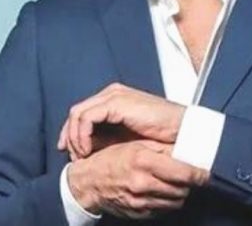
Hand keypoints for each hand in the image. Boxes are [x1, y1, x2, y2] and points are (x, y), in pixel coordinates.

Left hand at [57, 82, 185, 159]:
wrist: (182, 132)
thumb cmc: (159, 138)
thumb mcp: (127, 140)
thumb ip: (107, 139)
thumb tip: (84, 150)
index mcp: (114, 99)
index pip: (82, 113)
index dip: (71, 134)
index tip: (72, 155)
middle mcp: (112, 93)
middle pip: (76, 113)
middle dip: (70, 137)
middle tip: (74, 158)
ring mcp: (114, 96)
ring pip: (77, 114)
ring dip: (75, 138)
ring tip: (83, 156)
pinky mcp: (117, 102)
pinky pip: (87, 117)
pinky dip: (83, 135)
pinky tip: (89, 150)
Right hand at [67, 139, 208, 219]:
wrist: (87, 184)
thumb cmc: (108, 160)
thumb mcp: (133, 145)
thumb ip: (159, 148)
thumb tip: (183, 150)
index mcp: (142, 161)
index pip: (182, 172)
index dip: (198, 173)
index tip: (205, 172)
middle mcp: (143, 183)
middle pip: (182, 189)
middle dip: (189, 183)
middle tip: (190, 175)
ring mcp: (141, 201)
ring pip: (175, 201)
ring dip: (180, 192)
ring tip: (176, 183)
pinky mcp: (139, 213)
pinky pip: (163, 210)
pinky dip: (167, 202)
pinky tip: (162, 191)